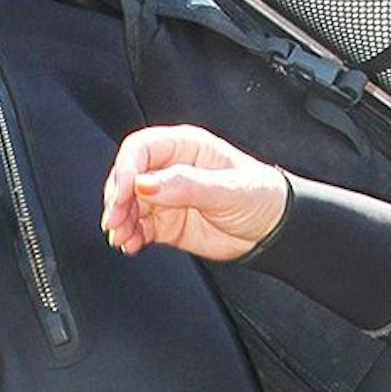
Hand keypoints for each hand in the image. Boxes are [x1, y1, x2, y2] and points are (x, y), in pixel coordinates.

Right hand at [102, 124, 287, 262]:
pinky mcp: (165, 222)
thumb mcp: (228, 189)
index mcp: (185, 147)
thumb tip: (148, 184)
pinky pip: (138, 227)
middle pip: (128, 176)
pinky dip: (130, 236)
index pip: (141, 149)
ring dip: (120, 220)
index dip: (127, 169)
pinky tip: (130, 245)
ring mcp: (166, 196)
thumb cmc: (261, 197)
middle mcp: (170, 168)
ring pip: (129, 204)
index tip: (124, 193)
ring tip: (122, 237)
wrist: (274, 230)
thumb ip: (188, 185)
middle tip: (116, 219)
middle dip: (117, 198)